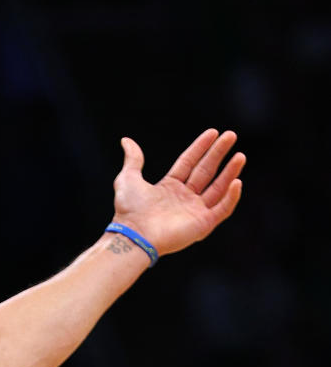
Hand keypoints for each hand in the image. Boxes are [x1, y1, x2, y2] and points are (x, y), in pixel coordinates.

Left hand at [112, 129, 244, 255]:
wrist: (134, 234)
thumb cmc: (129, 210)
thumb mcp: (128, 178)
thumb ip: (133, 159)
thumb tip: (126, 140)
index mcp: (168, 187)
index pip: (189, 162)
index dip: (201, 147)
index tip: (213, 132)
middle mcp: (184, 198)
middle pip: (206, 171)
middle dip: (218, 153)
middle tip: (231, 135)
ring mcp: (194, 211)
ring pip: (218, 188)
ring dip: (230, 172)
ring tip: (240, 155)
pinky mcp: (203, 224)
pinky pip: (223, 209)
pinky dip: (231, 197)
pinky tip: (237, 181)